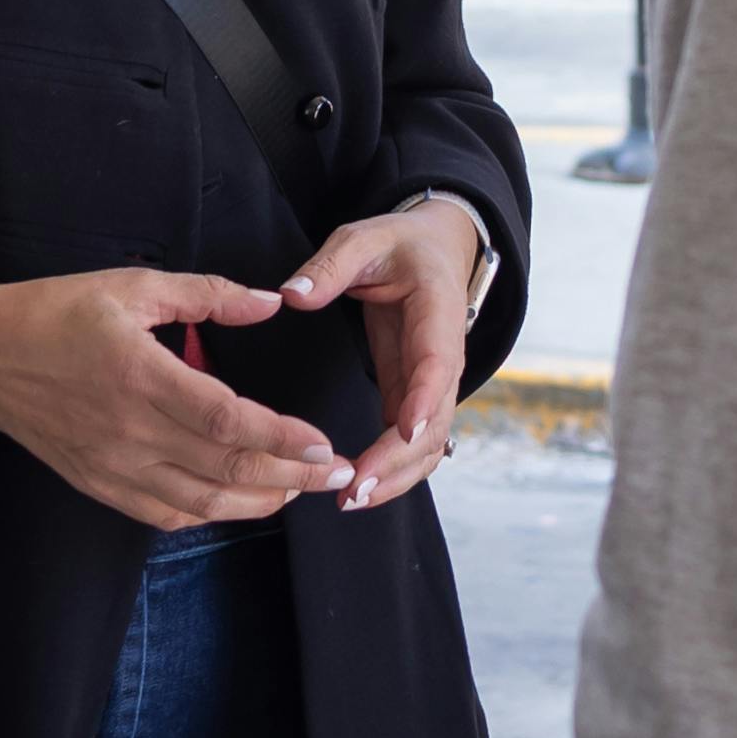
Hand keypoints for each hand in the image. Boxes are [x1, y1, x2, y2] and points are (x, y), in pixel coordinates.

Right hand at [0, 267, 345, 530]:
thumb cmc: (56, 315)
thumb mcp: (132, 286)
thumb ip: (207, 294)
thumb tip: (269, 304)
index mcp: (142, 376)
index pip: (227, 420)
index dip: (282, 438)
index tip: (323, 444)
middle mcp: (131, 431)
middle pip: (227, 467)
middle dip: (292, 476)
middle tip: (336, 474)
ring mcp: (115, 466)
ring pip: (203, 501)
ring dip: (260, 501)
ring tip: (300, 489)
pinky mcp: (101, 484)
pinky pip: (166, 514)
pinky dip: (211, 512)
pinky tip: (239, 501)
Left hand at [275, 194, 490, 506]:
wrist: (436, 251)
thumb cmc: (400, 244)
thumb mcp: (363, 238)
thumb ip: (330, 265)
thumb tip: (292, 295)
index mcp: (438, 313)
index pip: (438, 362)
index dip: (426, 398)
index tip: (405, 430)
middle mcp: (444, 357)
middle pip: (436, 421)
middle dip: (399, 459)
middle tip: (356, 487)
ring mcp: (431, 384)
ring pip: (429, 444)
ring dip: (397, 476)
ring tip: (352, 500)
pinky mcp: (413, 396)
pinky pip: (412, 443)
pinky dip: (391, 470)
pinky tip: (358, 490)